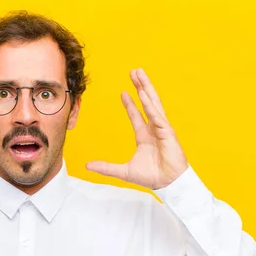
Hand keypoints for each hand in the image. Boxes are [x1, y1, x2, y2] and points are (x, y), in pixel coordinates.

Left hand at [86, 68, 187, 189]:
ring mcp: (162, 129)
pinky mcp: (168, 132)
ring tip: (139, 74)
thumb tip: (87, 166)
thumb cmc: (151, 177)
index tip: (123, 92)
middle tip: (134, 72)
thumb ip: (106, 167)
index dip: (130, 104)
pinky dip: (150, 105)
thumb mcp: (123, 171)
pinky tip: (144, 94)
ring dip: (146, 87)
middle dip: (140, 86)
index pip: (137, 115)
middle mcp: (154, 129)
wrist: (167, 184)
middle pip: (147, 102)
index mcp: (145, 136)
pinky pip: (158, 115)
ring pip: (153, 103)